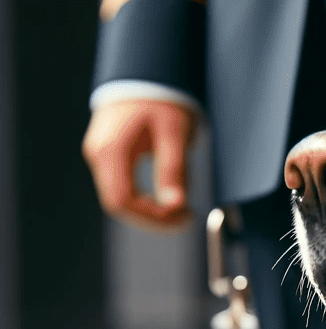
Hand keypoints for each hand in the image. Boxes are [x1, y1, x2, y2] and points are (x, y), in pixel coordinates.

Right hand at [82, 99, 196, 229]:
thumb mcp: (174, 133)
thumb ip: (174, 170)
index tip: (182, 217)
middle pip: (119, 204)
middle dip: (153, 218)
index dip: (151, 216)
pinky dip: (146, 198)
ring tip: (183, 210)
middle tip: (186, 219)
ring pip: (121, 198)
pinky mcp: (109, 154)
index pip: (122, 201)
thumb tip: (176, 206)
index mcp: (110, 150)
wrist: (145, 71)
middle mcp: (98, 154)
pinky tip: (170, 197)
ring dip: (151, 211)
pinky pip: (124, 186)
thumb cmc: (160, 97)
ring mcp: (100, 154)